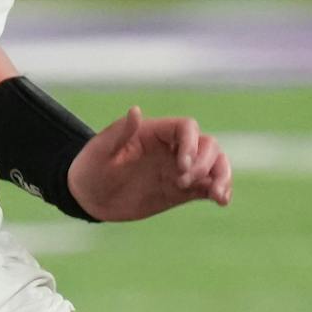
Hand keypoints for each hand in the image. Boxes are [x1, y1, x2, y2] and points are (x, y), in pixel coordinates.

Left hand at [67, 107, 233, 221]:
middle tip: (182, 181)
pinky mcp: (183, 190)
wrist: (88, 197)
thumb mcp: (100, 151)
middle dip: (204, 162)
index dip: (191, 143)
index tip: (181, 165)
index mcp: (154, 133)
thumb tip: (136, 110)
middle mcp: (171, 148)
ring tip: (218, 194)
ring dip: (222, 176)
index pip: (187, 127)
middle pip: (207, 144)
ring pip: (215, 164)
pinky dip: (220, 191)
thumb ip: (120, 132)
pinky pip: (209, 187)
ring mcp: (179, 169)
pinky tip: (222, 201)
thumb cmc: (90, 168)